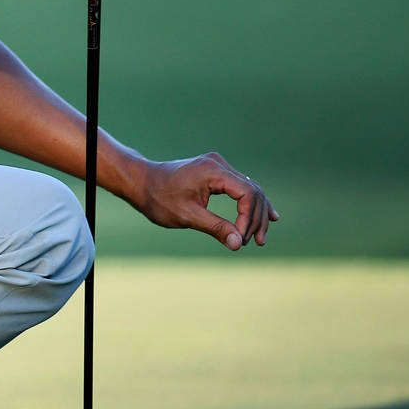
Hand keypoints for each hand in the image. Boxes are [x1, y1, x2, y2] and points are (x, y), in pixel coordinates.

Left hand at [134, 153, 277, 250]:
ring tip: (260, 238)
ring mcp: (218, 166)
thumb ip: (215, 227)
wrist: (140, 182)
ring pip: (249, 190)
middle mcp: (219, 164)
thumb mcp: (186, 216)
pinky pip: (241, 188)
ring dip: (256, 214)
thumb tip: (239, 244)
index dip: (250, 218)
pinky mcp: (216, 172)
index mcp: (213, 171)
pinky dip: (250, 205)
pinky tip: (268, 217)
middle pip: (253, 192)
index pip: (247, 194)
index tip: (243, 239)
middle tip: (256, 242)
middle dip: (256, 219)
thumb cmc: (158, 198)